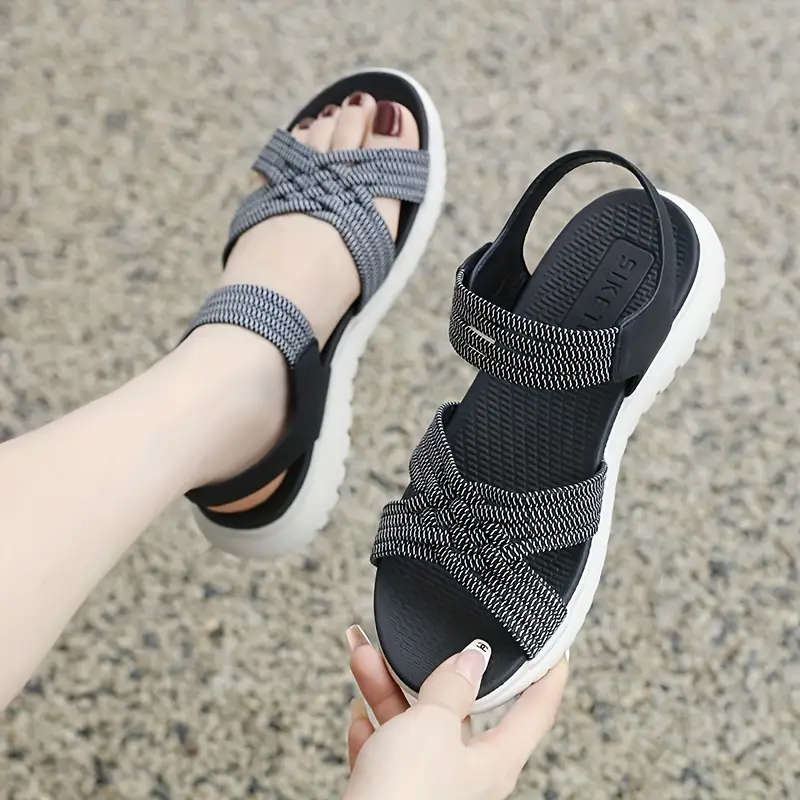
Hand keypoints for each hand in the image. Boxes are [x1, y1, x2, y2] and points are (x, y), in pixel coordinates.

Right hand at [342, 626, 568, 799]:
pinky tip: (358, 715)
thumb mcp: (434, 724)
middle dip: (430, 671)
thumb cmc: (406, 791)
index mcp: (494, 761)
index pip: (536, 712)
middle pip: (458, 708)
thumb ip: (453, 687)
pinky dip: (372, 729)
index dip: (547, 678)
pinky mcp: (396, 790)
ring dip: (386, 690)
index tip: (553, 653)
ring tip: (364, 657)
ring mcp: (432, 782)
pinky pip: (387, 750)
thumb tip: (473, 658)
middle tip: (420, 644)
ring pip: (414, 724)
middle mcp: (467, 773)